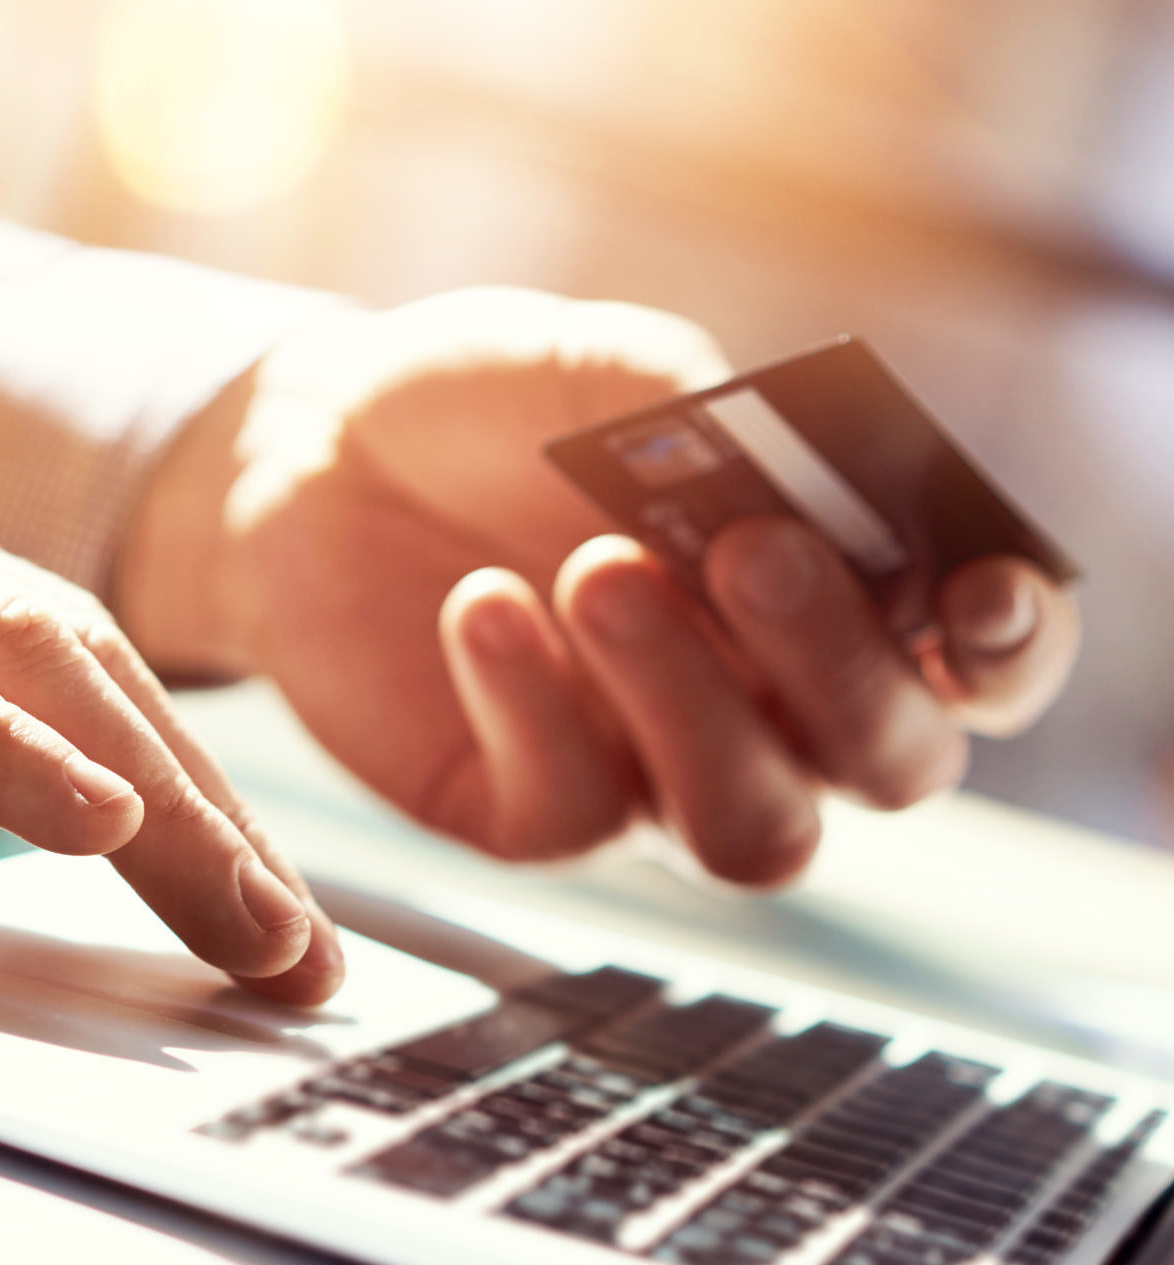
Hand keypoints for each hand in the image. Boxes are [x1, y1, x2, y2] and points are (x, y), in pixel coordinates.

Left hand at [119, 288, 1079, 883]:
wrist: (313, 451)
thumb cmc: (489, 407)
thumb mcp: (605, 374)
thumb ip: (720, 425)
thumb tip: (814, 493)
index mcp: (834, 595)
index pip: (981, 660)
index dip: (1010, 644)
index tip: (977, 589)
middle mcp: (770, 707)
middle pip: (890, 763)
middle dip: (838, 664)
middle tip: (749, 547)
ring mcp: (652, 774)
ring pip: (753, 831)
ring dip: (697, 708)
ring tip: (599, 568)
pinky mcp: (527, 813)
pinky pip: (574, 812)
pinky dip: (534, 703)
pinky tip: (482, 604)